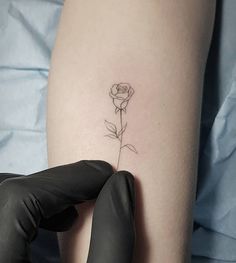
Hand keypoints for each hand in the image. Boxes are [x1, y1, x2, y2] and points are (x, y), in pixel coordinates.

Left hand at [0, 160, 135, 262]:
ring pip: (4, 199)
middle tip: (94, 183)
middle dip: (56, 182)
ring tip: (78, 201)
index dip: (65, 179)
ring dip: (44, 192)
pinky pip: (5, 213)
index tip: (104, 175)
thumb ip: (113, 240)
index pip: (17, 200)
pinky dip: (33, 207)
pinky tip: (60, 219)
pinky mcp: (1, 250)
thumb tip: (120, 182)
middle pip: (6, 194)